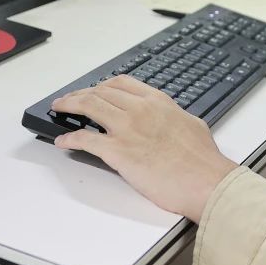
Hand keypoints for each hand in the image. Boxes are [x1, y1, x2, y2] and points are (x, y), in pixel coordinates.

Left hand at [50, 76, 237, 221]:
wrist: (206, 181)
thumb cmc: (203, 160)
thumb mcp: (191, 124)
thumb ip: (173, 117)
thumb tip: (169, 119)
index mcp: (158, 102)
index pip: (121, 83)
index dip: (102, 86)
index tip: (95, 90)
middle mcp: (140, 109)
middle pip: (100, 92)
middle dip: (80, 94)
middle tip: (69, 100)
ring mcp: (127, 129)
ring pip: (89, 107)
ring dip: (69, 106)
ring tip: (60, 109)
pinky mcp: (118, 152)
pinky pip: (85, 140)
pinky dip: (70, 139)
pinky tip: (63, 141)